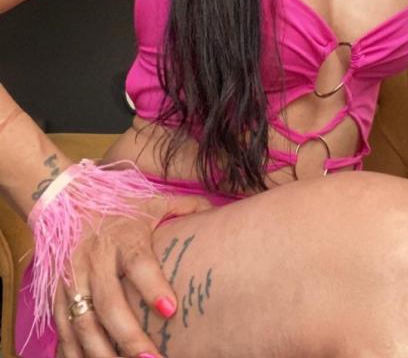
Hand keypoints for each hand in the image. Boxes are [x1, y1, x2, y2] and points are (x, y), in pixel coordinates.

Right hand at [52, 192, 212, 357]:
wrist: (68, 199)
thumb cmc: (120, 205)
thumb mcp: (153, 202)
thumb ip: (185, 208)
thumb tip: (218, 213)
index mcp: (124, 234)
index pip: (138, 261)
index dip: (152, 285)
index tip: (171, 309)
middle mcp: (95, 257)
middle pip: (109, 302)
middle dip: (130, 336)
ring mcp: (73, 277)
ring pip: (83, 323)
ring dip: (102, 352)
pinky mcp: (56, 293)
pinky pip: (63, 330)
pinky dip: (74, 353)